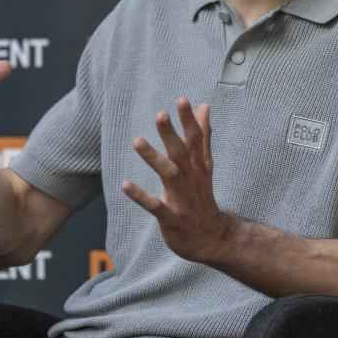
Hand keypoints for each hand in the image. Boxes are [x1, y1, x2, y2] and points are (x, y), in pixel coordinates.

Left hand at [122, 97, 234, 263]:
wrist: (212, 238)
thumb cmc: (202, 196)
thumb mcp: (205, 164)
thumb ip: (203, 136)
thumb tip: (204, 107)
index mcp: (198, 165)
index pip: (196, 139)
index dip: (189, 120)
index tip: (182, 99)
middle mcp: (191, 179)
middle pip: (181, 153)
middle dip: (171, 134)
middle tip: (160, 114)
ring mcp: (181, 199)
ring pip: (168, 175)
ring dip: (153, 159)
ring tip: (137, 141)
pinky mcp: (171, 217)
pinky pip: (155, 206)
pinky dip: (141, 196)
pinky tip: (125, 185)